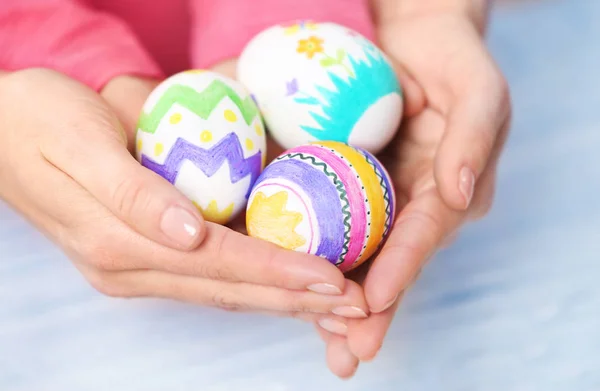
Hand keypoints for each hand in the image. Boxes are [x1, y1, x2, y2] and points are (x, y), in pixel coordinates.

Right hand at [0, 68, 369, 318]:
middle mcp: (131, 266)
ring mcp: (135, 267)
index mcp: (119, 242)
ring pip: (224, 292)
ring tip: (333, 308)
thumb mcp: (80, 144)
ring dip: (282, 301)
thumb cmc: (42, 123)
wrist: (1, 132)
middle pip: (230, 290)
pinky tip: (286, 287)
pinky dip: (254, 285)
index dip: (281, 273)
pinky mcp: (141, 257)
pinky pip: (210, 279)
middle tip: (354, 307)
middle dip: (296, 300)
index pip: (220, 265)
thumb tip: (190, 235)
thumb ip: (133, 194)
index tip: (335, 280)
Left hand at [316, 7, 511, 376]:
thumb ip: (472, 139)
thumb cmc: (451, 61)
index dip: (401, 269)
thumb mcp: (476, 90)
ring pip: (364, 258)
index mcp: (453, 190)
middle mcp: (419, 205)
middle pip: (394, 262)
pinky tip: (297, 295)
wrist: (415, 42)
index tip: (374, 303)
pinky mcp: (354, 191)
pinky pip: (335, 229)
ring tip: (329, 350)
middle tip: (349, 354)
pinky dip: (318, 263)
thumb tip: (456, 194)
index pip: (424, 234)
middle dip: (374, 311)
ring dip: (343, 305)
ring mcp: (385, 202)